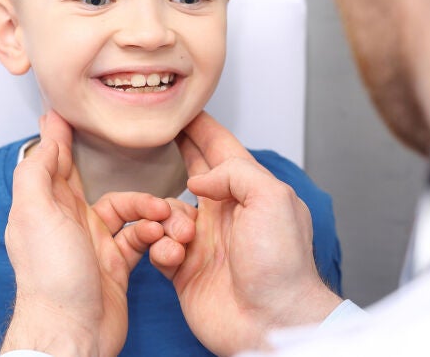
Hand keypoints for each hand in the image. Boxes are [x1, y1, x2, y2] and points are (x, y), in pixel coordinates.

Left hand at [0, 111, 173, 356]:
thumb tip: (46, 137)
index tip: (68, 111)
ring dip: (147, 208)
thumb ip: (38, 172)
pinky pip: (140, 239)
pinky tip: (160, 236)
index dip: (61, 136)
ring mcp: (93, 244)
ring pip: (127, 211)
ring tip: (162, 213)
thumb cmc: (50, 276)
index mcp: (45, 207)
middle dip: (122, 171)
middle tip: (143, 156)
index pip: (54, 162)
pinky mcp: (116, 264)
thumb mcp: (35, 213)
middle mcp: (68, 223)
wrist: (72, 331)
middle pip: (96, 183)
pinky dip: (152, 235)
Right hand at [152, 112, 342, 355]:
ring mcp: (204, 242)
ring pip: (166, 213)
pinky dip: (159, 247)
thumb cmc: (281, 264)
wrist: (271, 321)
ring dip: (167, 218)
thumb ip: (235, 172)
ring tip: (182, 234)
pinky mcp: (185, 270)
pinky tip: (174, 255)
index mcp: (249, 192)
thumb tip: (198, 179)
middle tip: (148, 142)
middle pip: (190, 174)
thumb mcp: (271, 198)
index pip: (220, 149)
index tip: (179, 107)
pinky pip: (157, 248)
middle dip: (171, 158)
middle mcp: (225, 214)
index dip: (201, 127)